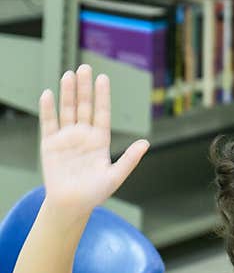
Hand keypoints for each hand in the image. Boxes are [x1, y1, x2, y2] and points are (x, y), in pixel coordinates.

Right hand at [39, 64, 148, 212]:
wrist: (72, 205)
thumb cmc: (95, 193)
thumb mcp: (116, 175)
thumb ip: (130, 159)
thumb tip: (146, 143)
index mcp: (100, 141)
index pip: (102, 113)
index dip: (102, 96)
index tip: (103, 78)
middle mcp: (84, 135)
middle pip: (84, 106)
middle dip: (84, 88)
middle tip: (85, 68)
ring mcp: (66, 138)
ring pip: (67, 110)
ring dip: (68, 93)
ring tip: (69, 75)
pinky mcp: (50, 144)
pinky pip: (48, 122)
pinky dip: (48, 109)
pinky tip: (48, 94)